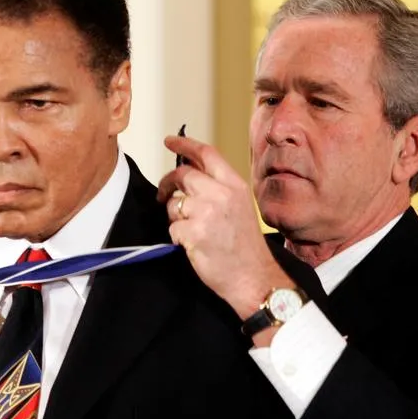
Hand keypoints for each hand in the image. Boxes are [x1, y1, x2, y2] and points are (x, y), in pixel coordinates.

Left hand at [157, 134, 293, 322]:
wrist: (253, 277)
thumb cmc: (245, 247)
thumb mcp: (239, 207)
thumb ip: (218, 188)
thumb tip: (189, 174)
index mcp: (234, 185)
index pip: (206, 153)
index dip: (184, 144)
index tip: (170, 141)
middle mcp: (221, 194)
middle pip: (182, 174)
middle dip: (167, 183)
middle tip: (163, 193)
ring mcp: (206, 213)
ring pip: (173, 203)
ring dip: (175, 216)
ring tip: (192, 230)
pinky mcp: (193, 233)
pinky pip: (172, 227)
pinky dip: (177, 237)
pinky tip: (193, 245)